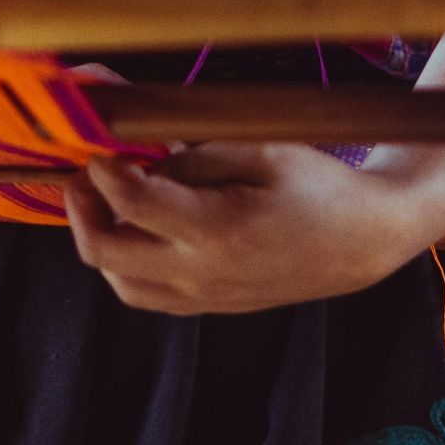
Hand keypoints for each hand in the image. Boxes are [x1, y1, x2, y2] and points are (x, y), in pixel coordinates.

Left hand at [62, 142, 434, 315]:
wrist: (362, 243)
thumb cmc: (318, 187)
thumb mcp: (260, 149)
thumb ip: (193, 154)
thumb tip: (136, 153)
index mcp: (218, 231)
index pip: (132, 201)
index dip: (101, 166)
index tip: (97, 139)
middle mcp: (201, 274)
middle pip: (103, 252)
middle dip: (81, 205)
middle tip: (88, 168)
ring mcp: (202, 297)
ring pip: (117, 280)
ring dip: (100, 235)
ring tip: (110, 195)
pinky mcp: (207, 306)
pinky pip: (143, 292)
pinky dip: (124, 258)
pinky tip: (137, 222)